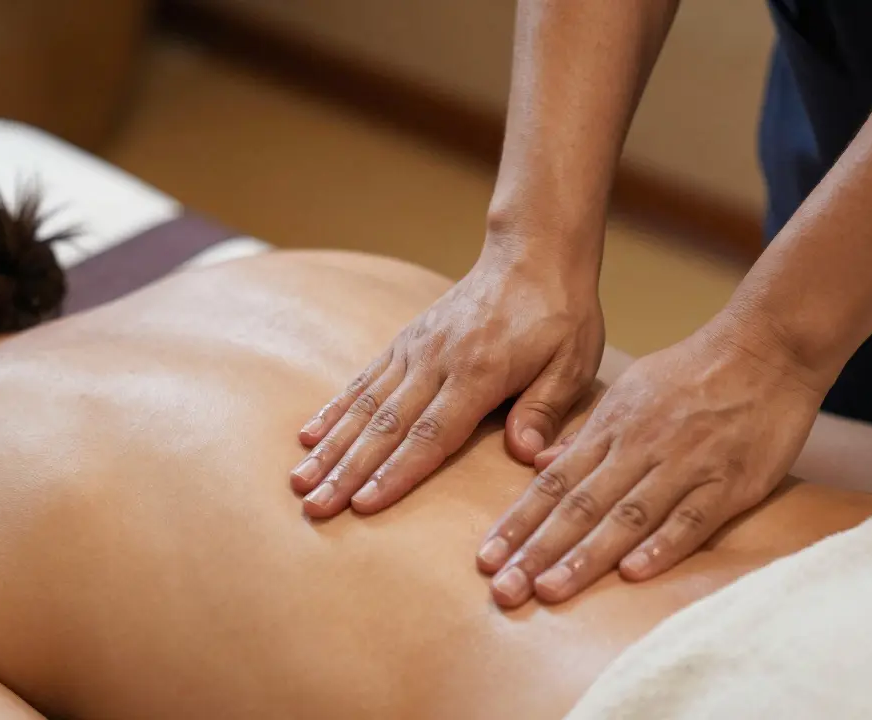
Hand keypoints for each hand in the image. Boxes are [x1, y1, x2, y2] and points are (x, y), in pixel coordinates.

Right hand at [291, 243, 604, 517]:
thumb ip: (544, 407)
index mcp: (479, 372)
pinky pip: (364, 379)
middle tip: (316, 507)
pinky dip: (335, 408)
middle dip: (348, 471)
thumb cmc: (559, 315)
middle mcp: (436, 360)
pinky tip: (309, 436)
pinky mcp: (406, 341)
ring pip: (366, 405)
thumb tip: (524, 453)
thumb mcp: (571, 361)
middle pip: (385, 425)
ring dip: (331, 446)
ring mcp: (416, 349)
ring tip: (299, 481)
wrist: (532, 255)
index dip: (396, 473)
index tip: (363, 505)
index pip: (431, 434)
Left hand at [475, 309, 830, 607]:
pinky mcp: (730, 482)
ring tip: (550, 589)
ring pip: (626, 516)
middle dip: (537, 550)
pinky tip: (633, 574)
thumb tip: (538, 462)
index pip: (554, 483)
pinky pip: (691, 517)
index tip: (486, 558)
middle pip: (580, 506)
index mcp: (612, 428)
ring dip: (586, 556)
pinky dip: (661, 545)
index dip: (518, 522)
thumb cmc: (695, 371)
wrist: (766, 346)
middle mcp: (639, 448)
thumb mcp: (631, 391)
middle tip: (503, 589)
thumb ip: (586, 433)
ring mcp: (684, 465)